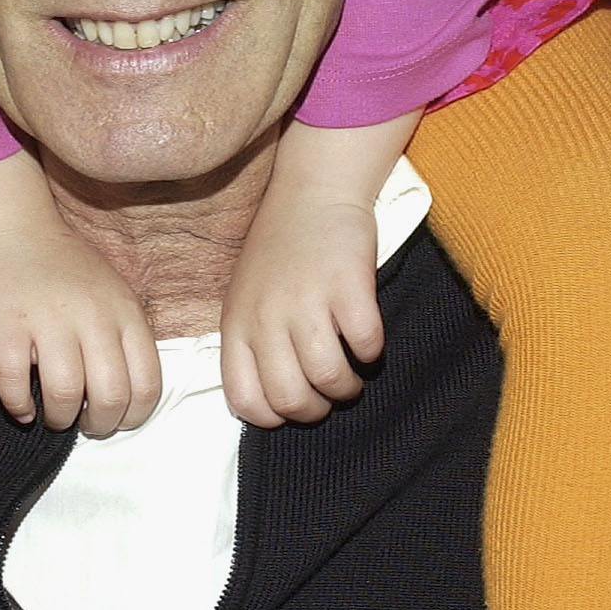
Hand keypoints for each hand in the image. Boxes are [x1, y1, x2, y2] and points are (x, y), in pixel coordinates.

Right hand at [0, 229, 161, 436]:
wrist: (13, 229)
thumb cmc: (65, 267)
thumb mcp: (114, 292)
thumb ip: (125, 336)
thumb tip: (126, 396)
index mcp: (124, 312)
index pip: (147, 383)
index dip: (134, 415)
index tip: (117, 420)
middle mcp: (92, 316)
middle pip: (109, 396)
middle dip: (98, 425)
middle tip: (84, 424)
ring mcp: (47, 320)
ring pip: (64, 394)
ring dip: (59, 419)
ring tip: (53, 416)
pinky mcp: (6, 324)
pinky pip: (13, 382)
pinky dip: (17, 406)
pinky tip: (21, 407)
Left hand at [220, 192, 383, 425]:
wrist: (313, 192)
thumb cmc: (281, 250)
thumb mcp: (246, 297)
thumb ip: (253, 342)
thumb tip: (275, 401)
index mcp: (237, 324)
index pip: (245, 400)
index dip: (275, 417)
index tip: (295, 404)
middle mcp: (266, 317)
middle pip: (291, 399)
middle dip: (318, 409)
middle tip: (331, 393)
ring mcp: (306, 301)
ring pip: (330, 379)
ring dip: (348, 387)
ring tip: (354, 374)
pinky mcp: (347, 285)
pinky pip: (367, 345)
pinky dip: (373, 352)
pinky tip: (367, 340)